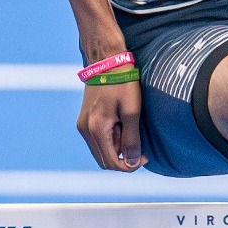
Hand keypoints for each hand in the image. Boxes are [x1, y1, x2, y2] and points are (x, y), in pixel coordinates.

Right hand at [75, 37, 144, 170]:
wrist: (107, 61)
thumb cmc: (123, 84)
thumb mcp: (132, 111)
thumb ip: (132, 139)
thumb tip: (132, 162)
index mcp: (96, 129)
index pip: (111, 163)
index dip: (130, 165)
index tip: (145, 156)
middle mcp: (85, 130)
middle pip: (104, 160)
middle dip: (123, 157)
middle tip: (139, 142)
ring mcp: (82, 125)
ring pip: (101, 150)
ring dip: (117, 147)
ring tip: (130, 128)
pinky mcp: (84, 120)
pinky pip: (98, 139)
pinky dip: (111, 139)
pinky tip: (122, 124)